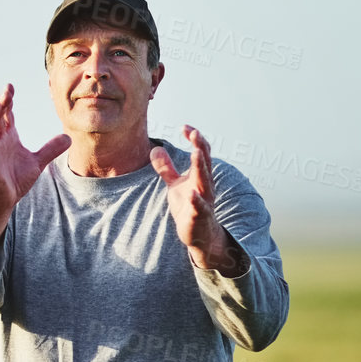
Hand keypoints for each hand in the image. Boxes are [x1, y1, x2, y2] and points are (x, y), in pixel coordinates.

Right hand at [0, 83, 70, 239]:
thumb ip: (50, 149)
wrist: (4, 200)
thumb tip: (68, 137)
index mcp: (8, 138)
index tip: (11, 87)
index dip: (8, 101)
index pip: (7, 115)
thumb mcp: (38, 162)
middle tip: (6, 90)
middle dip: (1, 104)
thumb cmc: (15, 179)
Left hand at [150, 125, 245, 275]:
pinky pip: (199, 208)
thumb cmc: (188, 207)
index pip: (201, 153)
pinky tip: (191, 194)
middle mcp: (205, 186)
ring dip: (201, 167)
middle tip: (195, 133)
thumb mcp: (175, 185)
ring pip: (205, 182)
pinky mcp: (199, 217)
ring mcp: (204, 201)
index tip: (185, 127)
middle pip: (205, 164)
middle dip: (200, 148)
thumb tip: (155, 149)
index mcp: (200, 176)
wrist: (199, 234)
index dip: (194, 139)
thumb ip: (166, 168)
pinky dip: (196, 201)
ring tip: (196, 153)